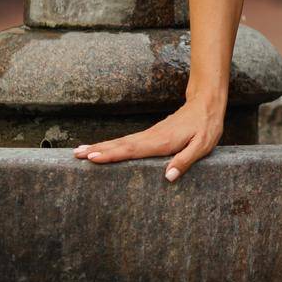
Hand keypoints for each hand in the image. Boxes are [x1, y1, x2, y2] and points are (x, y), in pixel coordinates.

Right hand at [72, 98, 223, 181]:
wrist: (206, 104)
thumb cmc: (206, 127)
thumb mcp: (202, 146)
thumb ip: (185, 160)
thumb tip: (168, 177)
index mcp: (162, 142)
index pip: (132, 150)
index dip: (112, 155)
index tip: (93, 158)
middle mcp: (152, 137)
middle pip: (120, 145)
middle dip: (98, 150)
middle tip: (76, 155)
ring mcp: (150, 135)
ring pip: (122, 142)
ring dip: (101, 146)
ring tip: (80, 152)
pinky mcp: (151, 135)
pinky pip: (128, 141)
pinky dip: (113, 145)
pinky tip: (104, 148)